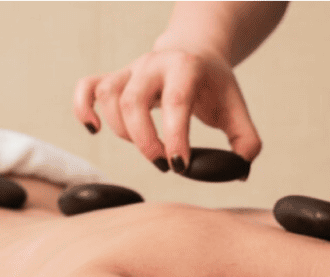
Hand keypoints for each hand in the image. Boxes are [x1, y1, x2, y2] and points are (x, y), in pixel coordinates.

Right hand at [73, 48, 261, 172]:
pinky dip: (83, 108)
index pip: (175, 102)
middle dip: (144, 140)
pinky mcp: (114, 78)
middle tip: (163, 164)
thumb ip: (246, 142)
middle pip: (132, 101)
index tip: (179, 165)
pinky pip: (87, 87)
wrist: (195, 52)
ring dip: (122, 132)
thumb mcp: (237, 110)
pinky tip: (94, 129)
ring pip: (110, 97)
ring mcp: (130, 70)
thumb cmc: (214, 86)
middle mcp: (153, 64)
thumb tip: (238, 171)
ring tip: (148, 148)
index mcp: (186, 68)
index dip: (174, 136)